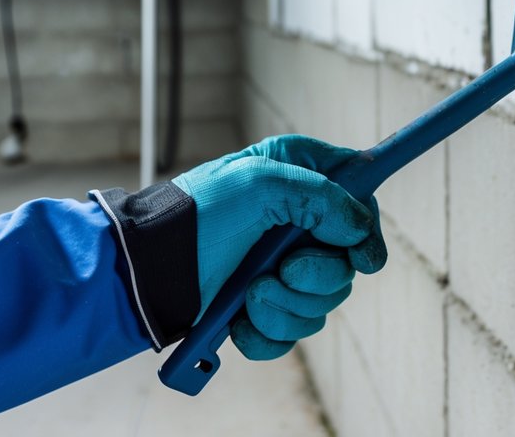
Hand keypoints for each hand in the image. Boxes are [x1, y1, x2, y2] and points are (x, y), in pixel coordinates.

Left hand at [173, 135, 387, 359]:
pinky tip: (241, 322)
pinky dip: (268, 333)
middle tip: (285, 271)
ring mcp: (281, 270)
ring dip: (287, 306)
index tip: (364, 256)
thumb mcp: (261, 182)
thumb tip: (360, 228)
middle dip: (318, 276)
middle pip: (346, 263)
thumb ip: (322, 198)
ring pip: (322, 303)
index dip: (367, 230)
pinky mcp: (264, 308)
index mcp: (300, 181)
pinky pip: (291, 334)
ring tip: (250, 295)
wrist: (147, 268)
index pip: (360, 201)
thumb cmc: (199, 212)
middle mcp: (297, 225)